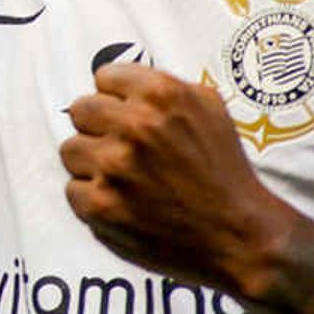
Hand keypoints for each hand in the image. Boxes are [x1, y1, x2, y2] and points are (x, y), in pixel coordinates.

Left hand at [62, 62, 288, 296]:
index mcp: (161, 95)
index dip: (117, 98)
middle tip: (124, 149)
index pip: (103, 77)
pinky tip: (122, 204)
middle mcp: (134, 126)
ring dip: (92, 164)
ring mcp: (114, 166)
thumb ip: (161, 86)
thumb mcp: (209, 108)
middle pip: (81, 111)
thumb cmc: (225, 171)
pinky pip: (73, 190)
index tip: (128, 115)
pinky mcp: (101, 205)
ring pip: (71, 150)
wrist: (241, 237)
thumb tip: (117, 82)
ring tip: (124, 179)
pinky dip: (93, 199)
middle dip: (100, 128)